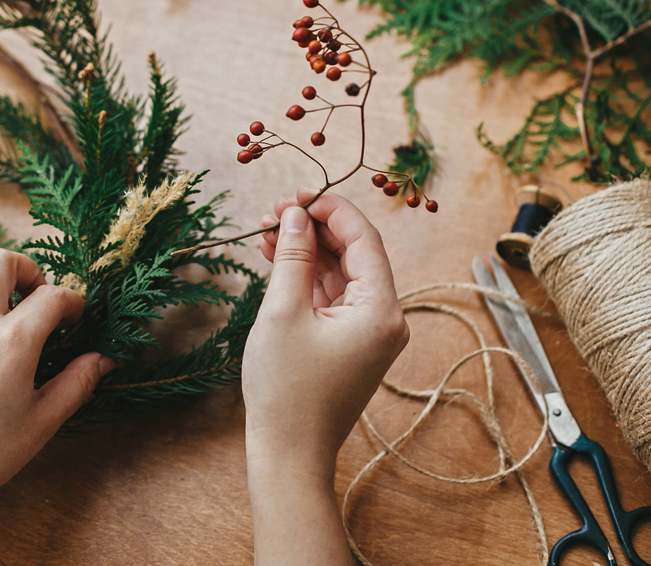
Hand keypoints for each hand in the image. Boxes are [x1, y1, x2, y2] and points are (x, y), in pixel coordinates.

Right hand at [243, 189, 408, 565]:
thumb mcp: (283, 311)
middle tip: (274, 209)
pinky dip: (307, 277)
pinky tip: (276, 258)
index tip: (295, 195)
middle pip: (354, 253)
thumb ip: (292, 256)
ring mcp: (368, 332)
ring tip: (266, 230)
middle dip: (314, 228)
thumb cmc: (286, 389)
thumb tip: (295, 215)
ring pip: (341, 273)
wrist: (288, 455)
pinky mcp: (349, 343)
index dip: (330, 209)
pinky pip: (332, 297)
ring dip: (307, 250)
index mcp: (382, 309)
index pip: (364, 239)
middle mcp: (384, 318)